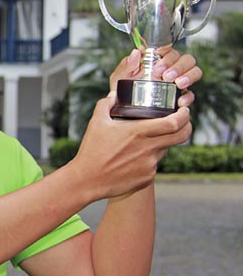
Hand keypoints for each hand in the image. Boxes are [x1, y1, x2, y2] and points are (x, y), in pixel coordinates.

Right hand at [68, 91, 191, 199]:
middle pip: (181, 136)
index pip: (174, 123)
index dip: (184, 116)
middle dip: (187, 127)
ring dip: (162, 143)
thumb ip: (106, 104)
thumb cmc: (91, 150)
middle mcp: (148, 149)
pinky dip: (149, 159)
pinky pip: (154, 164)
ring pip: (165, 150)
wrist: (87, 180)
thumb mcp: (96, 122)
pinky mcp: (147, 177)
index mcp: (138, 132)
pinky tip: (133, 158)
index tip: (184, 110)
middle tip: (183, 122)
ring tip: (145, 141)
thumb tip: (114, 95)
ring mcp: (149, 164)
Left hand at [110, 47, 201, 107]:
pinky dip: (188, 97)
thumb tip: (136, 53)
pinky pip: (191, 94)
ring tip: (178, 84)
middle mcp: (169, 69)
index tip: (160, 55)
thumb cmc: (121, 92)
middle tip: (166, 75)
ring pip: (194, 72)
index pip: (168, 49)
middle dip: (178, 66)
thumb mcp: (119, 78)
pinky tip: (180, 100)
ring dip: (188, 76)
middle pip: (186, 59)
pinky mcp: (180, 97)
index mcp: (156, 61)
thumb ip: (126, 65)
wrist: (124, 114)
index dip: (167, 50)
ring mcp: (177, 82)